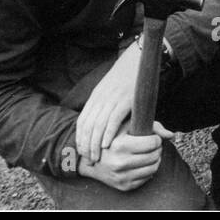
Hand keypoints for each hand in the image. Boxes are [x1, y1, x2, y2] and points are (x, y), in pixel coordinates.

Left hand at [76, 41, 140, 165]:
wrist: (138, 60)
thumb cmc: (127, 77)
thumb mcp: (110, 89)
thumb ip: (105, 104)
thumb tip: (100, 120)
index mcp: (95, 97)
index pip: (82, 122)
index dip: (80, 138)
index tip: (82, 151)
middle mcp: (100, 98)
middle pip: (87, 126)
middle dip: (86, 145)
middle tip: (88, 159)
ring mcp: (112, 99)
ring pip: (98, 125)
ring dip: (95, 144)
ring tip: (97, 157)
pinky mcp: (125, 100)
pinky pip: (113, 120)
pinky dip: (108, 133)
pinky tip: (108, 145)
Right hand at [76, 120, 173, 191]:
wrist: (90, 161)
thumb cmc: (112, 139)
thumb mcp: (126, 126)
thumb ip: (151, 126)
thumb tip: (171, 135)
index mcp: (121, 146)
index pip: (153, 143)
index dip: (156, 139)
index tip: (153, 137)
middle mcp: (120, 163)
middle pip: (155, 156)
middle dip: (158, 149)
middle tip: (153, 145)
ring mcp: (122, 176)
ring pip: (153, 168)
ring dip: (155, 160)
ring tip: (150, 153)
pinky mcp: (124, 186)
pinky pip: (146, 178)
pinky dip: (148, 170)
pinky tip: (143, 163)